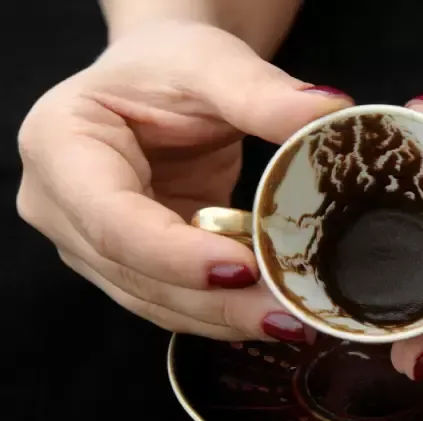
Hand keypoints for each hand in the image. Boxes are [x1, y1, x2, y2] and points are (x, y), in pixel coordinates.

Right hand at [17, 21, 351, 341]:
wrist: (164, 80)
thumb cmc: (171, 65)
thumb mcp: (212, 64)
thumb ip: (262, 92)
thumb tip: (328, 114)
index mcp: (61, 148)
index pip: (112, 220)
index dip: (176, 255)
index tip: (244, 268)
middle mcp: (63, 208)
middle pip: (136, 274)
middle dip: (216, 303)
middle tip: (289, 314)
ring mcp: (94, 243)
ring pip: (157, 301)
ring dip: (225, 317)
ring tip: (293, 321)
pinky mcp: (133, 262)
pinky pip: (175, 299)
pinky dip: (224, 310)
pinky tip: (272, 312)